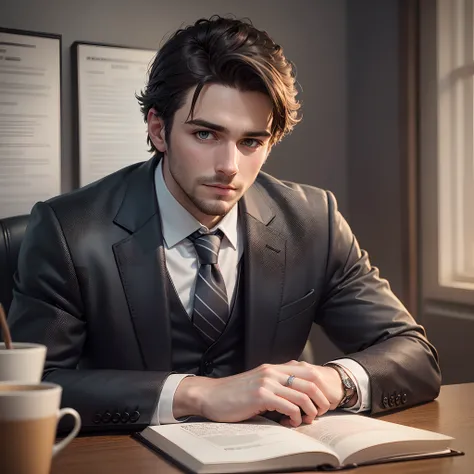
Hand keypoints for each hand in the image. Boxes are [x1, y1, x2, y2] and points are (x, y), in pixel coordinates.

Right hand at [173, 360, 345, 426]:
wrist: (210, 395)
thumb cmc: (233, 394)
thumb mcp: (258, 382)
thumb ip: (275, 383)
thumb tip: (296, 393)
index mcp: (273, 368)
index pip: (307, 370)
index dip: (320, 386)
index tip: (322, 401)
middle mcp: (272, 372)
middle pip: (310, 382)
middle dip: (321, 400)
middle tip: (320, 413)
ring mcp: (266, 383)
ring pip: (302, 395)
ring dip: (310, 411)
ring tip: (306, 420)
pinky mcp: (260, 396)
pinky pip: (288, 406)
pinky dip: (295, 417)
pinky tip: (290, 423)